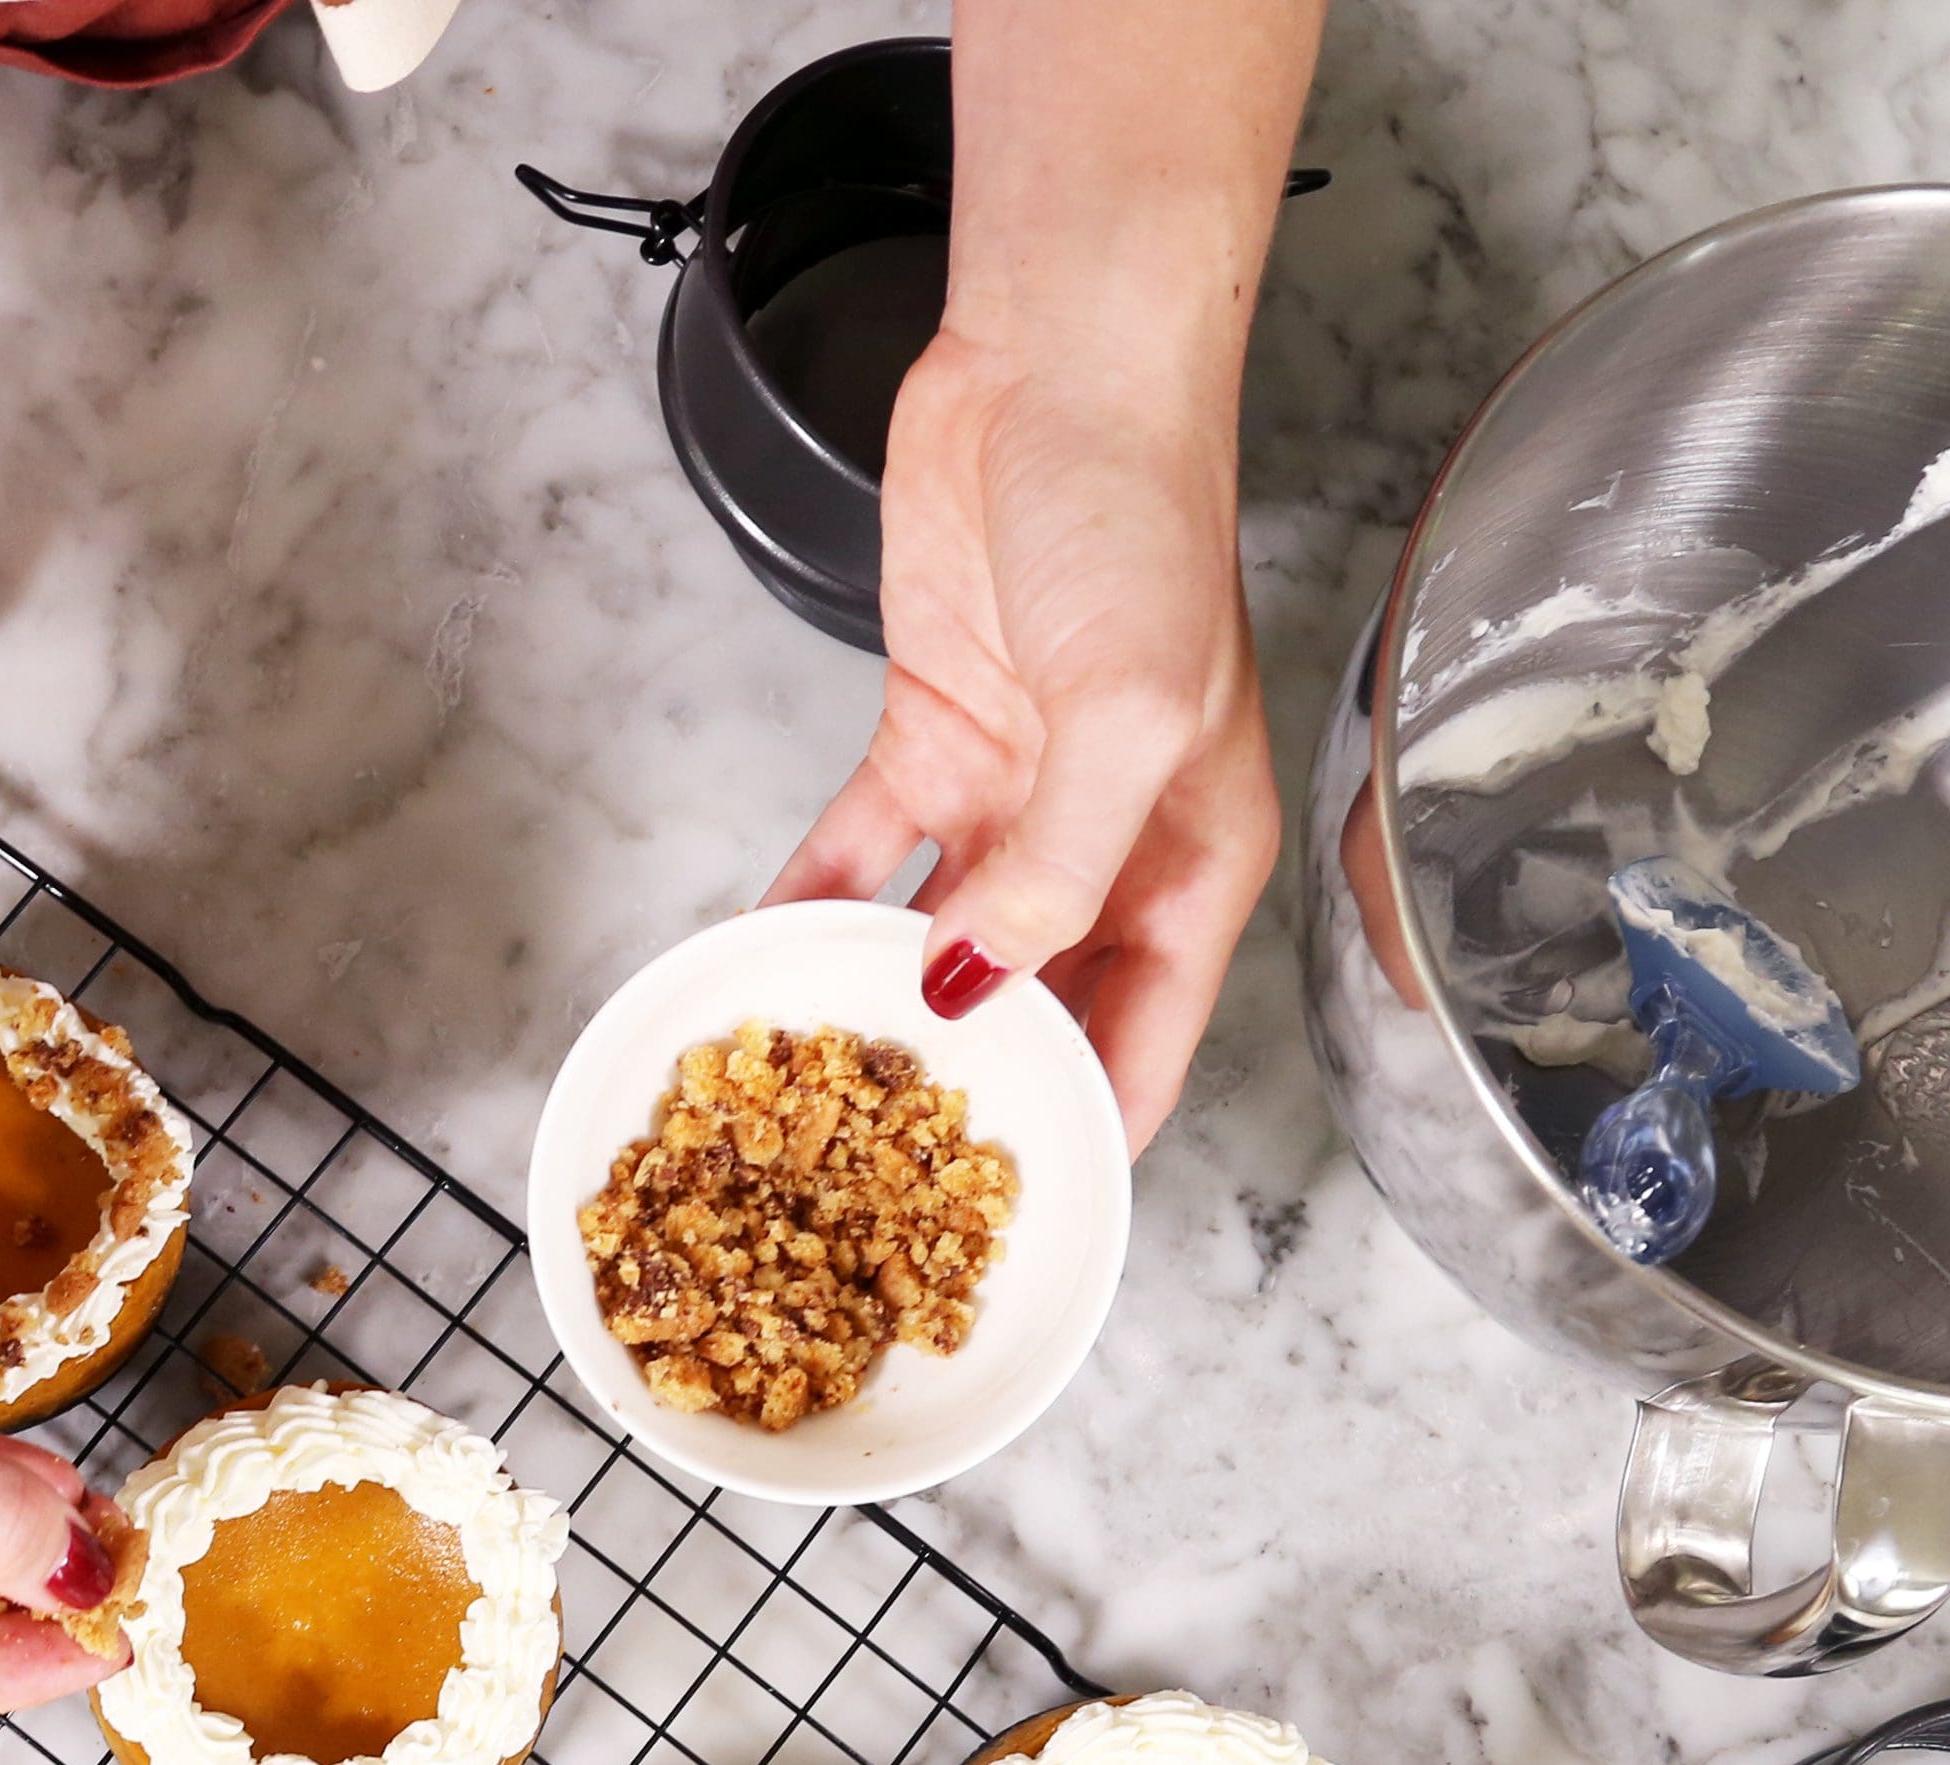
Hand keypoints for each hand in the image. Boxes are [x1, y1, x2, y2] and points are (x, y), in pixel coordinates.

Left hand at [767, 325, 1280, 1146]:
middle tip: (883, 1172)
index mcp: (1195, 858)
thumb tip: (978, 991)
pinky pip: (859, 859)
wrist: (1056, 371)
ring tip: (801, 1084)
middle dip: (970, 1085)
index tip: (1012, 1208)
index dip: (1087, 1127)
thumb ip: (1056, 872)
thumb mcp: (1122, 717)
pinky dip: (809, 906)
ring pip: (937, 941)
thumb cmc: (1138, 520)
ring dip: (876, 1003)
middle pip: (1038, 1009)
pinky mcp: (926, 744)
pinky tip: (753, 961)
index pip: (1150, 1038)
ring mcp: (1012, 799)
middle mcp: (1107, 845)